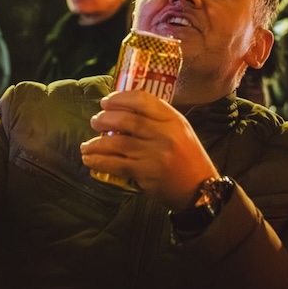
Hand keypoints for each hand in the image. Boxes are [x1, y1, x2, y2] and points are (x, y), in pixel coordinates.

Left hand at [80, 91, 218, 210]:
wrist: (201, 191)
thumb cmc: (188, 159)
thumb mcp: (180, 131)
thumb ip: (157, 120)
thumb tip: (123, 110)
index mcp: (174, 120)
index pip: (143, 100)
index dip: (120, 98)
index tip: (106, 101)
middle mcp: (165, 134)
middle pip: (127, 120)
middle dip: (105, 119)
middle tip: (95, 121)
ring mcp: (155, 154)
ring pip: (118, 142)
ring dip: (97, 142)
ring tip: (86, 144)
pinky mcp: (146, 173)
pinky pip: (117, 164)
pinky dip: (99, 160)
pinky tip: (89, 159)